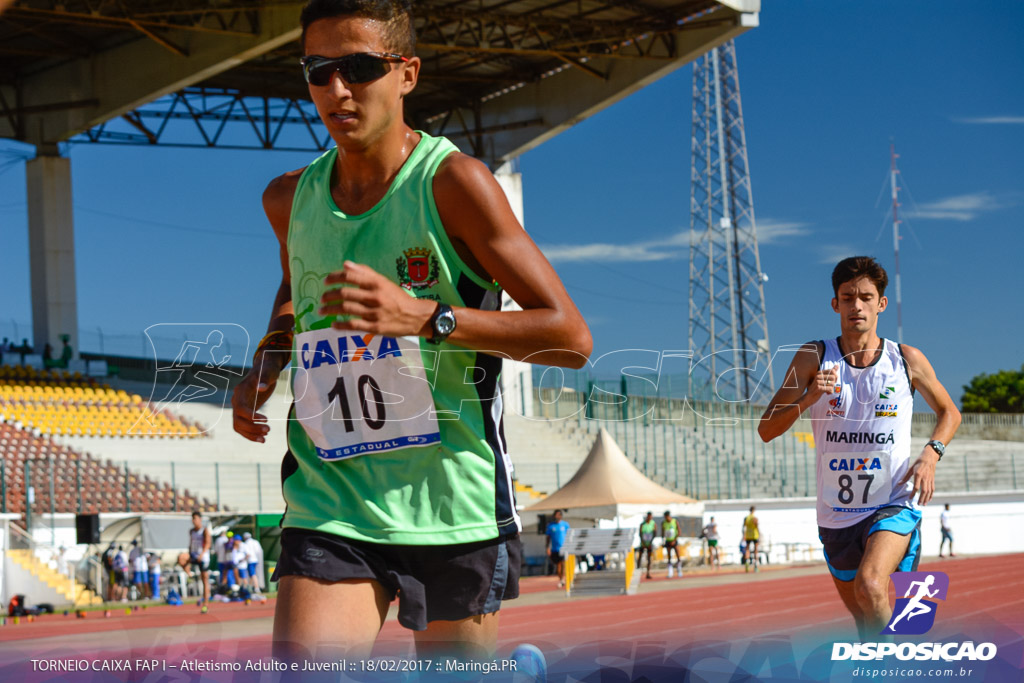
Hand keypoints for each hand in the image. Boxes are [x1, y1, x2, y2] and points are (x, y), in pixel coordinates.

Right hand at [231, 349, 283, 442]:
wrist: (265, 370)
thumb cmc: (268, 370)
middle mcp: (236, 400)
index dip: (251, 416)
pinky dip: (251, 434)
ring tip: (265, 439)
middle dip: (252, 428)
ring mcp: (238, 407)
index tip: (266, 419)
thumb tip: (261, 388)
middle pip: (238, 419)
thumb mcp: (269, 372)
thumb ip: (264, 379)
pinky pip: (243, 427)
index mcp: (240, 391)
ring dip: (250, 434)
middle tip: (268, 430)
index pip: (240, 408)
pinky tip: (262, 438)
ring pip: (239, 426)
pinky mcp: (244, 412)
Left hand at [320, 261, 435, 335]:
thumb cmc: (398, 297)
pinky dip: (340, 325)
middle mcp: (375, 297)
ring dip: (330, 310)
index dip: (334, 277)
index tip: (325, 281)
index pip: (350, 276)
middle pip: (345, 293)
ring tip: (322, 311)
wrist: (416, 316)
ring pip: (346, 309)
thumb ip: (365, 272)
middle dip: (330, 295)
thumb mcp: (384, 282)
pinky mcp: (375, 327)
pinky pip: (354, 325)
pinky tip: (333, 325)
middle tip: (322, 298)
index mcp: (377, 283)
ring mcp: (375, 313)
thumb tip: (345, 264)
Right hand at [805, 365, 839, 404]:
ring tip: (827, 390)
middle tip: (830, 386)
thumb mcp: (823, 379)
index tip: (832, 381)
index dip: (835, 377)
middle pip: (834, 377)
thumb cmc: (817, 388)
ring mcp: (818, 382)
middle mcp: (818, 376)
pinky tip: (827, 393)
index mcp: (819, 373)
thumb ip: (830, 372)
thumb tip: (837, 365)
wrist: (808, 397)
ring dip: (832, 388)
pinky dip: (830, 392)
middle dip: (834, 383)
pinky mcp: (819, 388)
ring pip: (833, 383)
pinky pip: (830, 389)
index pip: (832, 371)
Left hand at [897, 448, 938, 505]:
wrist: (929, 458)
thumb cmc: (918, 462)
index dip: (913, 493)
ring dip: (926, 498)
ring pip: (929, 491)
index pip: (916, 487)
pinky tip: (929, 499)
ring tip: (923, 504)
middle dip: (921, 498)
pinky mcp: (933, 480)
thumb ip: (905, 477)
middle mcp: (925, 478)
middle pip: (924, 491)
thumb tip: (899, 484)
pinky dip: (931, 495)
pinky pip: (932, 489)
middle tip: (918, 504)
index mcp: (918, 475)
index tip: (910, 498)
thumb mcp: (910, 468)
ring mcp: (930, 479)